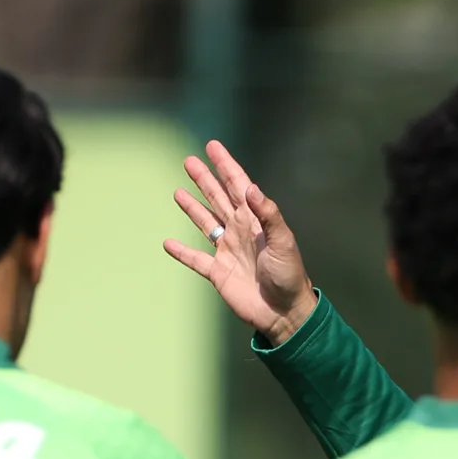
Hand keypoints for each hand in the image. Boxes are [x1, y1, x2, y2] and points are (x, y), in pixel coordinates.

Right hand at [162, 140, 316, 347]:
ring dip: (192, 207)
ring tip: (178, 191)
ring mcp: (227, 251)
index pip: (238, 186)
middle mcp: (239, 231)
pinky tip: (168, 243)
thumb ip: (268, 214)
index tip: (213, 146)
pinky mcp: (218, 272)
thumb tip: (250, 188)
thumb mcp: (283, 242)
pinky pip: (195, 259)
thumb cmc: (289, 275)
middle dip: (204, 179)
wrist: (284, 312)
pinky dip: (181, 252)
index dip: (225, 165)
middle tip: (189, 160)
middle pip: (218, 198)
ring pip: (206, 223)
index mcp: (255, 220)